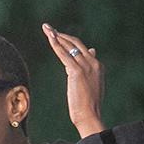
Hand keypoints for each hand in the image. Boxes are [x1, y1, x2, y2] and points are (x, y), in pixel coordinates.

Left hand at [42, 23, 104, 137]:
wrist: (90, 115)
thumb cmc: (88, 105)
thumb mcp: (91, 84)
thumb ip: (90, 70)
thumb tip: (91, 53)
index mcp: (97, 66)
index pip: (82, 49)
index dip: (68, 42)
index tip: (57, 36)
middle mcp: (93, 62)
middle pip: (76, 43)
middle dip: (61, 34)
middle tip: (48, 28)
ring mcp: (86, 66)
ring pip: (69, 46)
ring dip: (56, 35)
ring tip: (46, 28)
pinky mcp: (76, 71)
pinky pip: (64, 54)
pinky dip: (56, 44)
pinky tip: (50, 37)